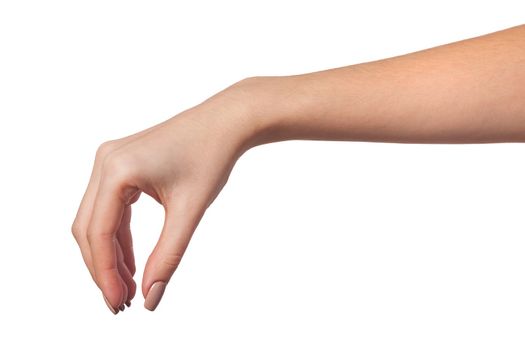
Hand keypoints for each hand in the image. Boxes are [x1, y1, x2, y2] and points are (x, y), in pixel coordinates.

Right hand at [72, 81, 256, 312]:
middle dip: (103, 268)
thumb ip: (168, 257)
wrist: (227, 122)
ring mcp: (110, 160)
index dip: (105, 274)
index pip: (98, 233)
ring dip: (109, 255)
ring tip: (127, 287)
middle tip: (121, 301)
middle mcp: (105, 162)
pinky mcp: (121, 164)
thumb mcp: (189, 211)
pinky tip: (131, 261)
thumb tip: (151, 298)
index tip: (119, 303)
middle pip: (88, 228)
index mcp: (117, 169)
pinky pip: (110, 207)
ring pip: (95, 219)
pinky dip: (118, 236)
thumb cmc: (212, 157)